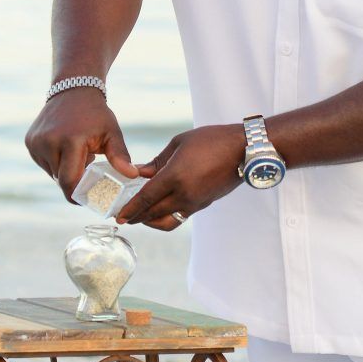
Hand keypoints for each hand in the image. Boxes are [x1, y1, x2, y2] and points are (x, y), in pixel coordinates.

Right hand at [24, 86, 135, 201]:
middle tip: (88, 173)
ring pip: (52, 172)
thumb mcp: (112, 132)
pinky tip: (65, 149)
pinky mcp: (30, 141)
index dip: (77, 195)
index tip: (87, 199)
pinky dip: (55, 162)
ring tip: (77, 155)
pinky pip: (44, 163)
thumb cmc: (96, 114)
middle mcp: (49, 141)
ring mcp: (36, 142)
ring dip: (64, 171)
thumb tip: (133, 176)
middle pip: (61, 179)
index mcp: (70, 140)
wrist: (72, 89)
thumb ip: (120, 156)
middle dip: (74, 181)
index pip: (69, 181)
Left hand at [117, 123, 245, 230]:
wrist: (244, 150)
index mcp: (175, 176)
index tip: (118, 216)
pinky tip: (160, 210)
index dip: (130, 209)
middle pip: (153, 213)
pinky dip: (166, 217)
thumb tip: (140, 173)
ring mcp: (195, 202)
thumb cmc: (212, 140)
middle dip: (136, 218)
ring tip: (140, 217)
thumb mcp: (180, 143)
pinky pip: (180, 217)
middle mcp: (184, 194)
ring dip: (151, 222)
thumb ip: (158, 161)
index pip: (146, 198)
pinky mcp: (204, 204)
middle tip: (123, 218)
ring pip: (167, 221)